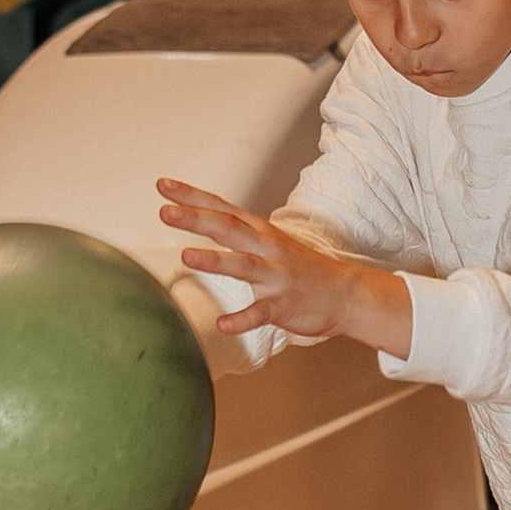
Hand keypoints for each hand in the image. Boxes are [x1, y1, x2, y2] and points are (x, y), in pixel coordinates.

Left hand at [157, 178, 411, 353]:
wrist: (346, 294)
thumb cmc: (301, 268)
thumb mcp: (270, 241)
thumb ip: (236, 232)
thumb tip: (200, 221)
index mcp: (260, 231)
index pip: (221, 207)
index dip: (191, 196)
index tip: (163, 184)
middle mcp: (267, 248)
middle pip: (227, 228)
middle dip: (195, 219)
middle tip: (164, 212)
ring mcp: (275, 277)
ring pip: (243, 265)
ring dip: (215, 260)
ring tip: (186, 256)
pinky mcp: (283, 305)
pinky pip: (259, 314)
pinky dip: (241, 320)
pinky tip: (223, 325)